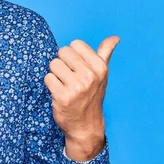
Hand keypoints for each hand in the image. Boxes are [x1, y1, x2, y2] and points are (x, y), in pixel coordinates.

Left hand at [43, 36, 119, 160]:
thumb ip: (105, 53)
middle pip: (62, 52)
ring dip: (55, 74)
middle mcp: (90, 76)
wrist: (85, 125)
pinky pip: (47, 78)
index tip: (78, 67)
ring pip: (53, 64)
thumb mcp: (101, 74)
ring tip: (64, 85)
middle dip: (62, 63)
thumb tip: (115, 37)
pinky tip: (59, 93)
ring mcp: (76, 87)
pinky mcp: (62, 96)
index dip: (72, 55)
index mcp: (100, 67)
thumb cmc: (92, 95)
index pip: (75, 44)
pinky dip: (50, 85)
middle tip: (69, 77)